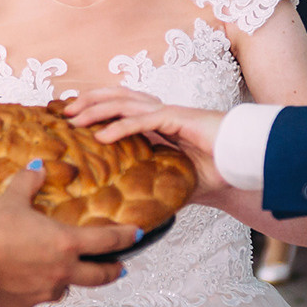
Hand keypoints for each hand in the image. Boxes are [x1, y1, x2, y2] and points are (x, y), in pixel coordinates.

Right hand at [0, 168, 131, 306]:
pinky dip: (40, 287)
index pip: (108, 241)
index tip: (138, 235)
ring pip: (68, 288)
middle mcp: (63, 271)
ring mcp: (46, 291)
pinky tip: (28, 278)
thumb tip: (38, 166)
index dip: (126, 237)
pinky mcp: (27, 304)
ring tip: (65, 272)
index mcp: (66, 243)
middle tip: (119, 267)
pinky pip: (41, 296)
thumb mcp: (11, 200)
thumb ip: (28, 182)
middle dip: (113, 270)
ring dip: (72, 280)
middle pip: (100, 276)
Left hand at [67, 92, 229, 201]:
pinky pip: (144, 121)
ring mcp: (169, 114)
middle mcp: (160, 113)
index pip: (121, 106)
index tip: (72, 115)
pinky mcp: (179, 120)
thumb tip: (136, 210)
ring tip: (74, 119)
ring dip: (97, 109)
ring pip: (125, 104)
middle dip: (89, 101)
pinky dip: (121, 127)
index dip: (96, 105)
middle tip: (63, 111)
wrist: (243, 164)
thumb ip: (157, 186)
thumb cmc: (215, 169)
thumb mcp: (176, 180)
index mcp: (158, 122)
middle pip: (117, 97)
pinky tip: (102, 136)